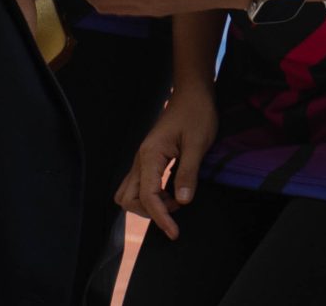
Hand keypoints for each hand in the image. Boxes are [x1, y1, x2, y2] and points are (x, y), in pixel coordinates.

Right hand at [117, 81, 218, 239]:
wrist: (192, 93)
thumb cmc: (196, 113)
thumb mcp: (198, 143)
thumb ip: (188, 173)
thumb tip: (182, 202)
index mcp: (150, 155)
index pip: (147, 196)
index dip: (160, 218)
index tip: (174, 232)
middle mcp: (140, 159)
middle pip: (127, 198)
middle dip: (148, 212)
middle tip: (176, 210)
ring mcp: (142, 159)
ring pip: (130, 192)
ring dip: (149, 204)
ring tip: (175, 201)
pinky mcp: (149, 159)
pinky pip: (141, 184)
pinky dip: (153, 195)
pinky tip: (173, 192)